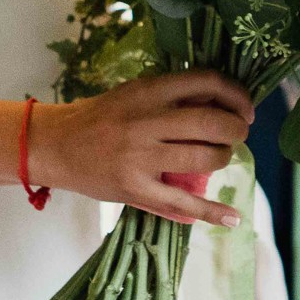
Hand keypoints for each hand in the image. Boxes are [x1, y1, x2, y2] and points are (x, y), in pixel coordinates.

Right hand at [28, 70, 253, 226]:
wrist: (55, 147)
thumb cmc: (99, 117)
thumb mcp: (134, 94)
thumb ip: (172, 96)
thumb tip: (222, 103)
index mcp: (147, 91)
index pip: (207, 82)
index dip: (236, 95)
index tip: (244, 107)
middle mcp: (146, 122)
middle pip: (213, 123)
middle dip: (236, 129)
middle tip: (236, 134)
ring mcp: (141, 158)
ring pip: (205, 158)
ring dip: (223, 157)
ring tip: (219, 156)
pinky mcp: (136, 190)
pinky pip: (183, 203)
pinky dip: (212, 212)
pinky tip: (232, 216)